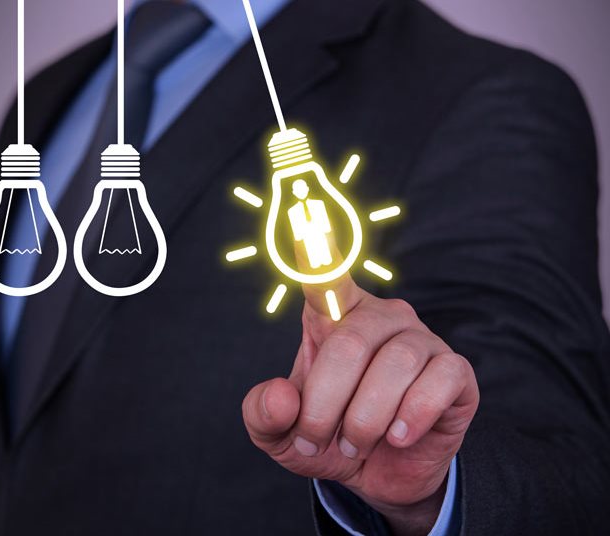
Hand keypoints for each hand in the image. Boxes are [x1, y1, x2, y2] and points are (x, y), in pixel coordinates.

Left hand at [241, 272, 478, 534]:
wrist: (376, 476)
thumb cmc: (327, 439)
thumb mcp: (281, 435)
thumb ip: (264, 414)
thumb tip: (282, 396)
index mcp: (333, 317)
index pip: (325, 278)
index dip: (318, 255)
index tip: (307, 225)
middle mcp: (381, 318)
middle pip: (350, 343)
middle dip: (325, 405)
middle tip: (316, 440)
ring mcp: (421, 341)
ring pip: (395, 364)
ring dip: (366, 418)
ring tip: (354, 445)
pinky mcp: (457, 373)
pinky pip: (439, 381)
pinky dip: (413, 415)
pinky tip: (397, 437)